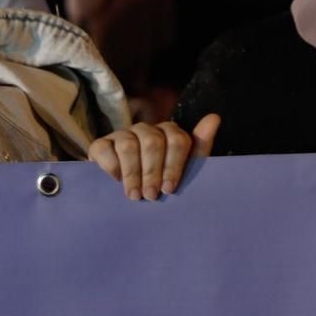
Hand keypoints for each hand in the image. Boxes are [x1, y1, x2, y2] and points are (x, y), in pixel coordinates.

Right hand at [88, 114, 221, 199]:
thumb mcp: (185, 170)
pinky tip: (115, 181)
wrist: (131, 198)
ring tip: (135, 195)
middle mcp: (146, 130)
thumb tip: (214, 117)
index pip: (176, 139)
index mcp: (169, 133)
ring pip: (128, 145)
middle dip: (152, 172)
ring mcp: (122, 135)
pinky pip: (104, 148)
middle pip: (152, 142)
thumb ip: (200, 146)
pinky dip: (111, 166)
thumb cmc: (162, 183)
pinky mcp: (101, 144)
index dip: (173, 166)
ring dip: (133, 173)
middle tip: (151, 196)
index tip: (169, 189)